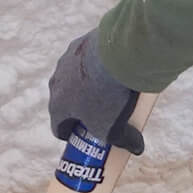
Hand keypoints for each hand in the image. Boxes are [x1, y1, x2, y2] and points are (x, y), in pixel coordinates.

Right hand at [48, 30, 144, 154]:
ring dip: (87, 85)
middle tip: (100, 114)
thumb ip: (123, 141)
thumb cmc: (111, 95)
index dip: (72, 135)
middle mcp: (56, 83)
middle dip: (80, 109)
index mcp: (58, 106)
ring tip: (109, 87)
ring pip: (74, 79)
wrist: (117, 55)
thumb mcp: (116, 128)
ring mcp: (66, 61)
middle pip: (66, 102)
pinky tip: (113, 67)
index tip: (85, 136)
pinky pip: (86, 60)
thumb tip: (136, 148)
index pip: (59, 128)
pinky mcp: (80, 43)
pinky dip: (97, 65)